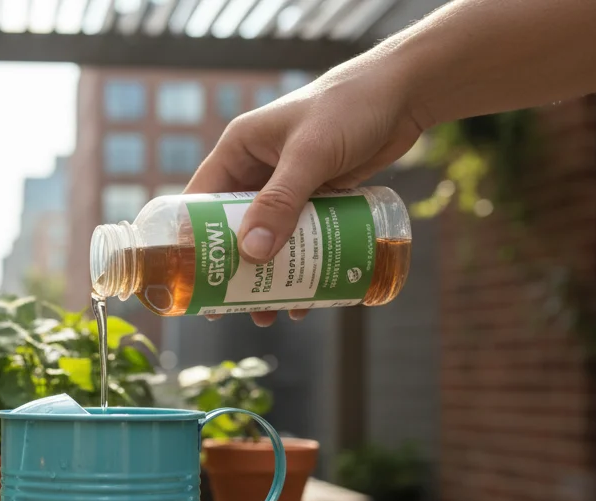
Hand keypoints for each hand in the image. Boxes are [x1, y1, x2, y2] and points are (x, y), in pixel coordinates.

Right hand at [185, 60, 425, 325]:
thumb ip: (282, 201)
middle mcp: (256, 169)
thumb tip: (252, 253)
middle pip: (234, 229)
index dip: (192, 242)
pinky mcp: (316, 196)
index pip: (200, 202)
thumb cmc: (350, 108)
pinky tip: (309, 293)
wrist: (403, 94)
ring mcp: (286, 185)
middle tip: (232, 309)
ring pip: (268, 238)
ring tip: (273, 312)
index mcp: (238, 150)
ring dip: (269, 276)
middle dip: (235, 270)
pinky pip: (300, 237)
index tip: (192, 281)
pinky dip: (301, 264)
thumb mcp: (311, 154)